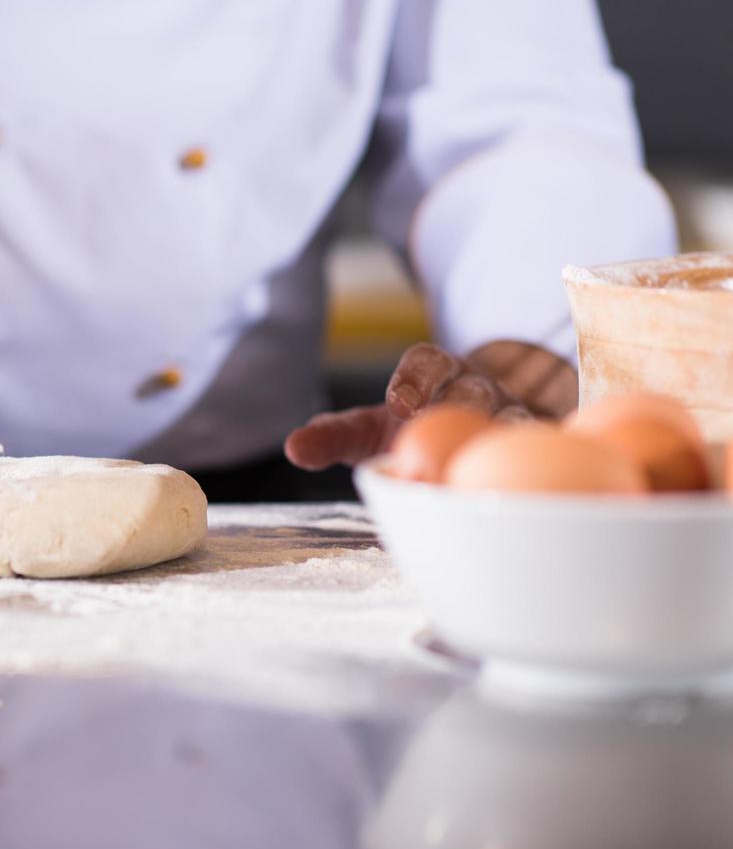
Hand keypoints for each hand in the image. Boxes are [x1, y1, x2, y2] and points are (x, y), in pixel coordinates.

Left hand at [284, 340, 575, 470]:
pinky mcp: (547, 444)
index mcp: (434, 375)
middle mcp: (479, 387)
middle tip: (437, 429)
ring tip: (486, 461)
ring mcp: (518, 413)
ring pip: (518, 415)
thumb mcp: (370, 431)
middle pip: (474, 383)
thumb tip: (294, 447)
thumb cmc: (413, 430)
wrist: (475, 436)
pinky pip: (554, 446)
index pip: (426, 359)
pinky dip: (548, 458)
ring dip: (503, 435)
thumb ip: (333, 436)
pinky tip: (536, 488)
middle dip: (457, 400)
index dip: (413, 375)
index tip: (398, 402)